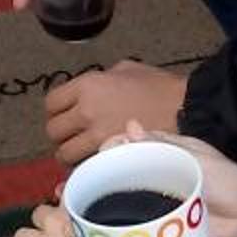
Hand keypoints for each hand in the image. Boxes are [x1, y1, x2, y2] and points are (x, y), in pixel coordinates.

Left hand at [12, 199, 136, 236]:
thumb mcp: (122, 213)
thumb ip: (95, 199)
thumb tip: (61, 190)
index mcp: (79, 204)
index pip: (63, 192)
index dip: (68, 203)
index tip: (78, 215)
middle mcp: (61, 223)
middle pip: (38, 213)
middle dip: (46, 223)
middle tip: (63, 236)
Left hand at [45, 61, 187, 164]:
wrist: (185, 109)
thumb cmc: (160, 86)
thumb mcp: (126, 69)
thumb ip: (101, 79)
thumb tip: (91, 92)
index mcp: (88, 85)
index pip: (51, 103)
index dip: (56, 110)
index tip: (64, 115)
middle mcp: (86, 111)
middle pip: (53, 130)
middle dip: (61, 134)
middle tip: (72, 136)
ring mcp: (96, 136)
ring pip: (64, 154)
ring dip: (70, 155)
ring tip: (82, 154)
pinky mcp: (109, 156)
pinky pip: (84, 166)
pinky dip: (86, 166)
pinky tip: (96, 163)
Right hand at [98, 117, 236, 236]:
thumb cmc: (227, 181)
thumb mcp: (196, 159)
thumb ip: (163, 146)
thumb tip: (129, 125)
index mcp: (164, 151)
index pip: (129, 144)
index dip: (112, 147)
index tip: (102, 155)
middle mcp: (155, 173)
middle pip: (121, 171)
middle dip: (103, 175)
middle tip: (91, 185)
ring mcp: (156, 199)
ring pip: (125, 197)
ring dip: (109, 201)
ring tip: (92, 207)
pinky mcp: (159, 224)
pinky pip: (137, 222)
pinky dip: (123, 224)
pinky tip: (107, 228)